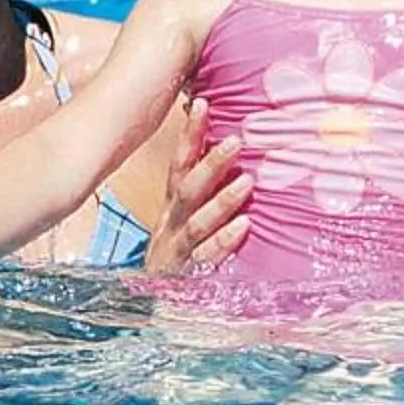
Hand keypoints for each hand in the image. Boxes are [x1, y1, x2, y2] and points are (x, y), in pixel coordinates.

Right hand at [142, 93, 251, 276]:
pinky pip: (207, 257)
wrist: (156, 302)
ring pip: (197, 220)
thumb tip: (233, 149)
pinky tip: (244, 226)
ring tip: (247, 181)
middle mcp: (172, 220)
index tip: (203, 103)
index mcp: (173, 203)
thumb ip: (204, 188)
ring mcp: (178, 247)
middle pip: (188, 187)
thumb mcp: (187, 216)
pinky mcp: (187, 274)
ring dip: (222, 200)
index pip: (180, 162)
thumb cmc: (181, 250)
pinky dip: (224, 240)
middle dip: (210, 163)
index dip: (190, 134)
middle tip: (236, 141)